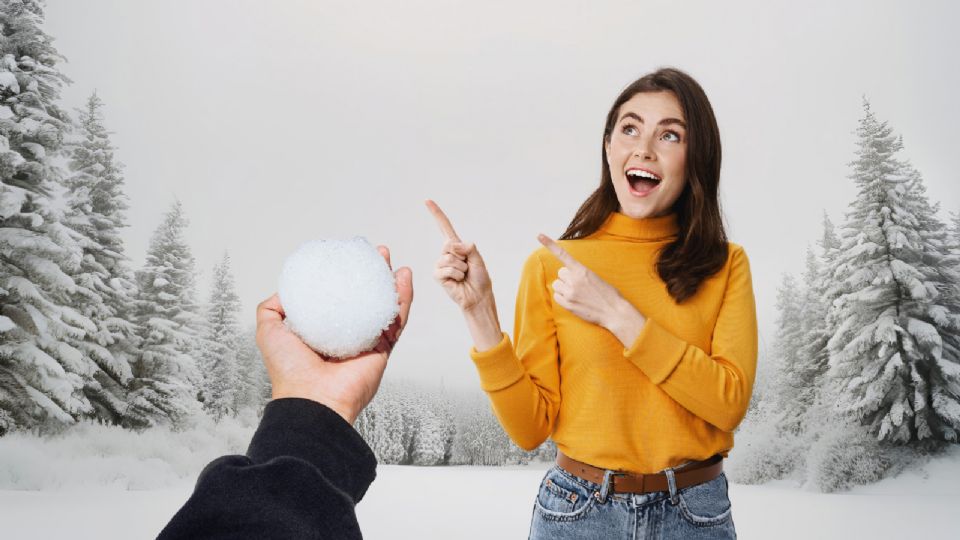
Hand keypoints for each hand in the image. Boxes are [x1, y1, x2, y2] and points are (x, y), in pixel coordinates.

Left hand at [254, 245, 412, 424]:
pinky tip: (404, 278)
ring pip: (384, 305)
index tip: (347, 256)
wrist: (312, 399)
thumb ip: (272, 309)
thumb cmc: (289, 370)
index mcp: (322, 330)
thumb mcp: (268, 331)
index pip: (337, 297)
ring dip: (390, 280)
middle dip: (370, 273)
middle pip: (364, 297)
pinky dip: (403, 299)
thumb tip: (285, 291)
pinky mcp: (384, 350)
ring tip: (390, 259)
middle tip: (374, 253)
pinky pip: (397, 320)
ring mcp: (367, 342)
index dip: (344, 275)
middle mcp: (346, 335)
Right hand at [426, 199, 493, 311]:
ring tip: (463, 275)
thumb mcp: (478, 259)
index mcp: (456, 246)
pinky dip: (457, 275)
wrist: (478, 296)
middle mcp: (446, 253)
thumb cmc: (479, 278)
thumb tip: (454, 245)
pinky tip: (457, 281)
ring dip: (461, 267)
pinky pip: (447, 269)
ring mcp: (440, 264)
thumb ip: (469, 248)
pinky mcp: (437, 275)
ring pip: (450, 258)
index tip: (427, 201)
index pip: (444, 227)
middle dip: (462, 255)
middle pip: (449, 244)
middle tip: (467, 266)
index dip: (436, 214)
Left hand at [537, 233, 645, 345]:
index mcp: (582, 270)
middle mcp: (574, 280)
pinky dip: (563, 298)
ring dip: (564, 288)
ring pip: (557, 285)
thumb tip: (567, 276)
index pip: (563, 255)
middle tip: (580, 284)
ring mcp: (570, 293)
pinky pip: (557, 297)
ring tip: (578, 293)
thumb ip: (580, 274)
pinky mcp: (568, 305)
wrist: (614, 312)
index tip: (539, 235)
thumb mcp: (595, 277)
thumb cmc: (608, 294)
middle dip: (567, 277)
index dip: (550, 244)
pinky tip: (575, 301)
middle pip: (560, 273)